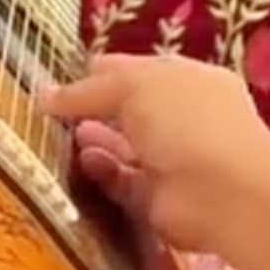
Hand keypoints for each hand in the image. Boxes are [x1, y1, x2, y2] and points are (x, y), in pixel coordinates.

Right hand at [41, 53, 269, 254]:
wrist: (223, 190)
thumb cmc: (186, 119)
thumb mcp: (132, 85)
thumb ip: (88, 90)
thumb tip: (46, 94)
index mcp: (187, 80)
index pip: (139, 70)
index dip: (104, 71)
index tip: (66, 73)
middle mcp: (184, 118)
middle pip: (132, 110)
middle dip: (97, 107)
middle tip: (59, 109)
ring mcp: (174, 160)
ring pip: (126, 148)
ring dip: (98, 140)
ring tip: (67, 134)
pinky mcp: (160, 198)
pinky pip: (125, 182)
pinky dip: (103, 172)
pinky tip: (84, 160)